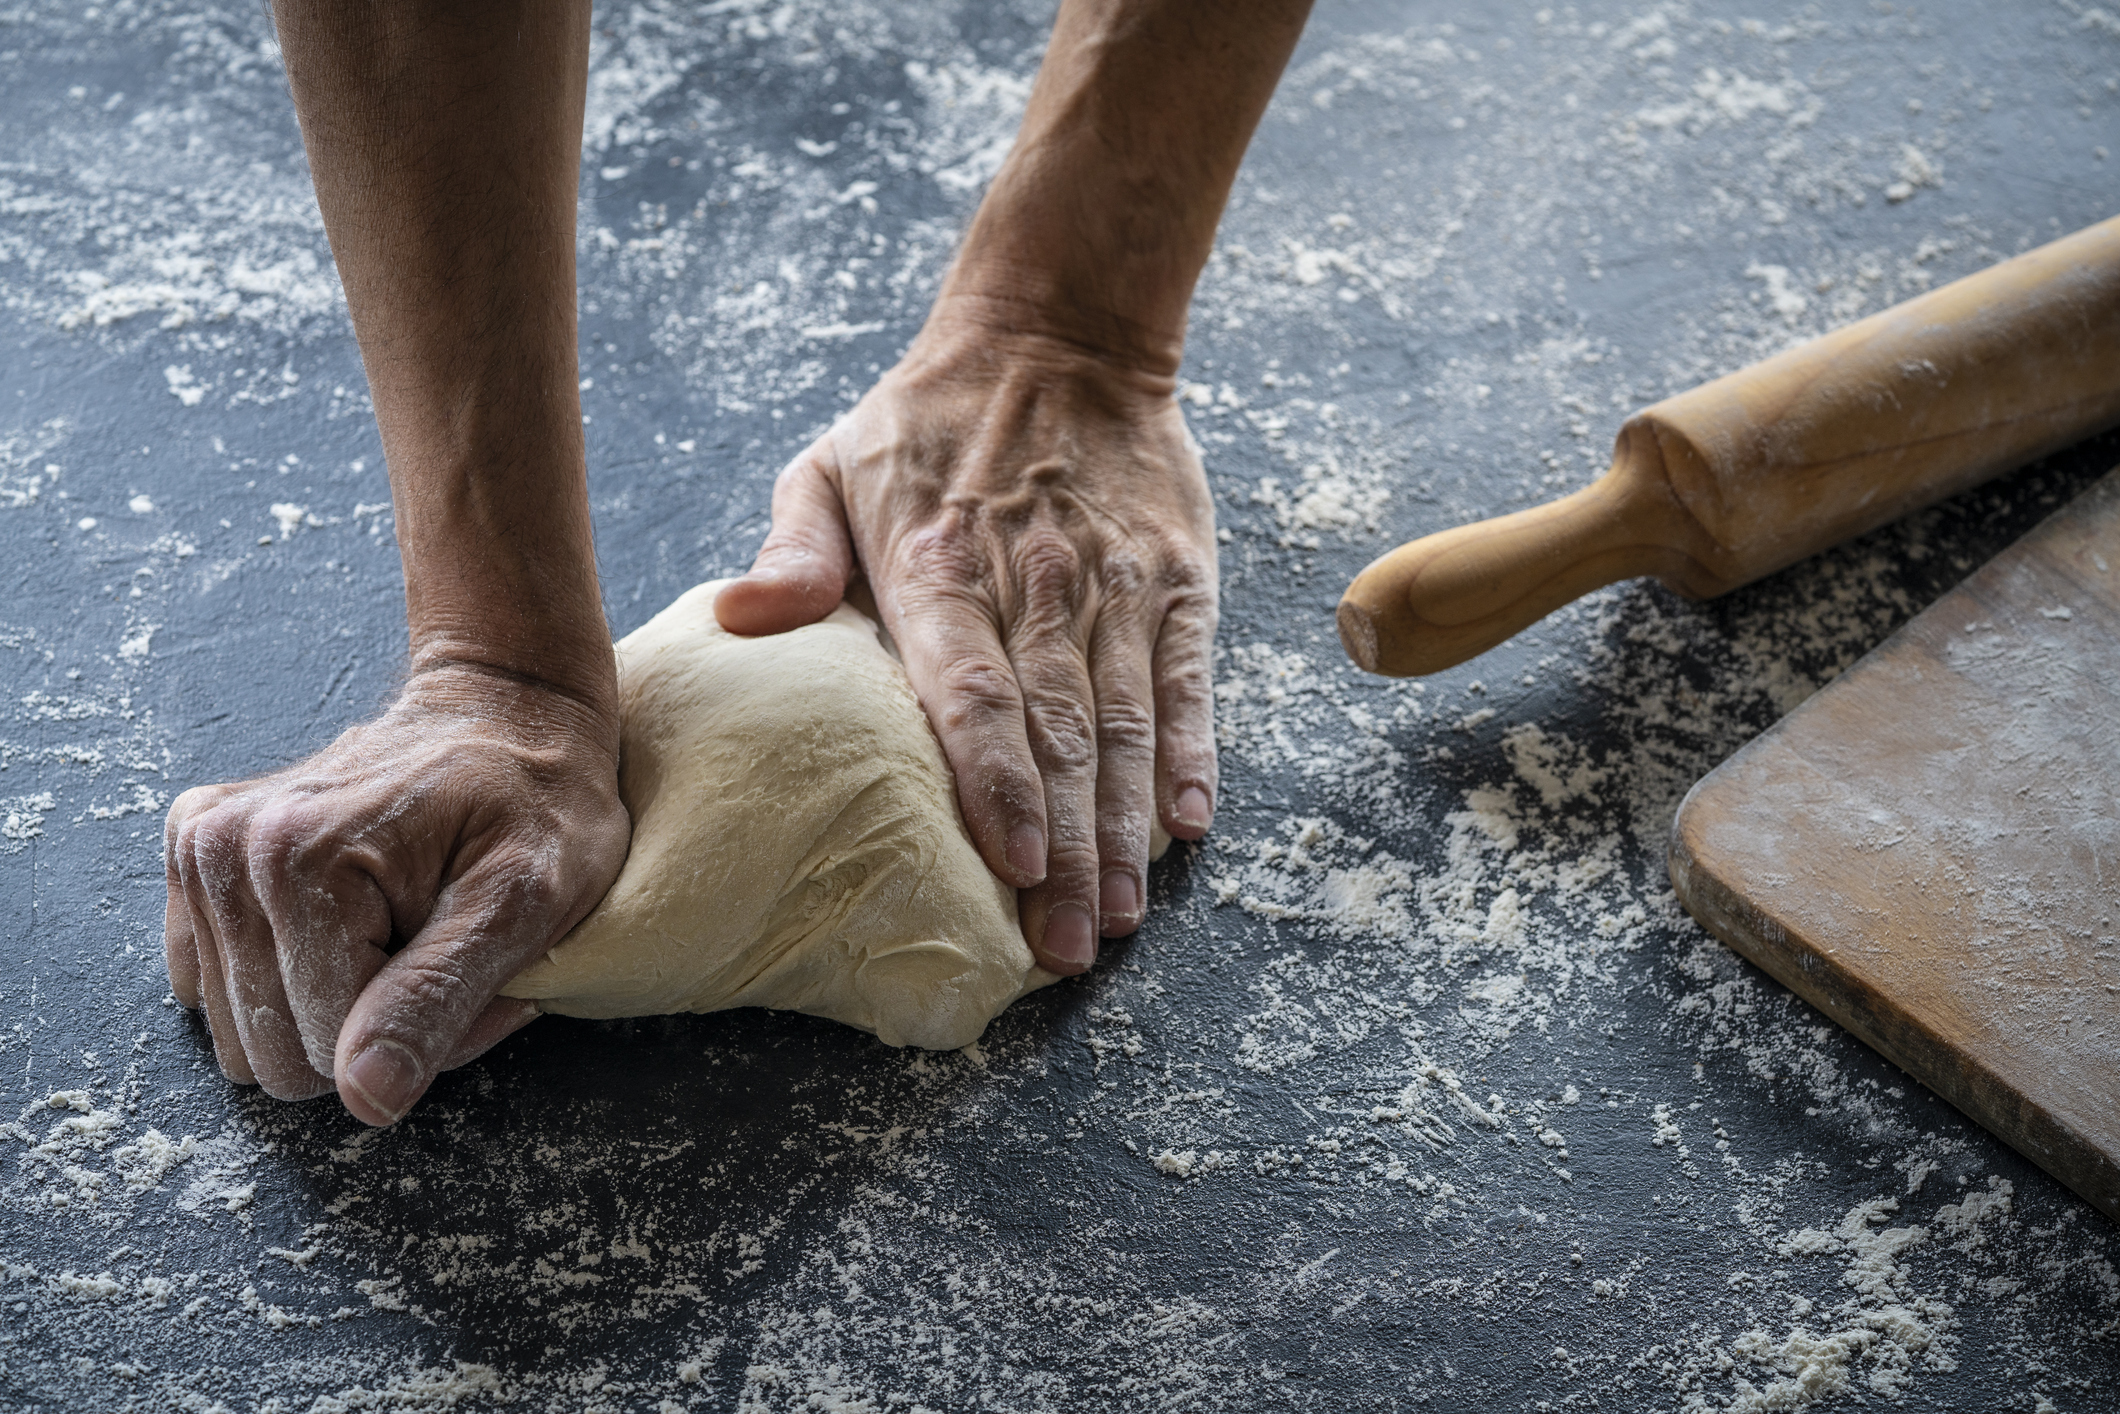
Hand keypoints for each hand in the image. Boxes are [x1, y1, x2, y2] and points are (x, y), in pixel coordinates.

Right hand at [163, 665, 627, 1123]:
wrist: (507, 707)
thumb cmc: (537, 801)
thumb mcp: (526, 901)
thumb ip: (440, 997)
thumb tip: (366, 1097)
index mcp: (300, 862)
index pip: (333, 1051)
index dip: (427, 1036)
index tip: (487, 972)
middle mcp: (227, 853)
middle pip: (278, 1054)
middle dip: (373, 1032)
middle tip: (448, 955)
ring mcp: (201, 854)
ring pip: (248, 1036)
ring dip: (338, 1009)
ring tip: (410, 937)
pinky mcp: (195, 859)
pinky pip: (219, 991)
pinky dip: (293, 980)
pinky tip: (358, 923)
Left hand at [715, 321, 1218, 975]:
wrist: (1061, 333)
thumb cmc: (928, 419)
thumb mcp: (829, 461)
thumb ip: (790, 548)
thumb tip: (738, 619)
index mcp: (939, 565)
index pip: (972, 691)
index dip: (996, 783)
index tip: (1009, 869)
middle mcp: (1034, 581)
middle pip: (1053, 734)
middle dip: (1062, 850)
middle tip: (1063, 947)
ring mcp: (1114, 583)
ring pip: (1123, 723)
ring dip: (1125, 828)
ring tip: (1118, 916)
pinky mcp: (1176, 580)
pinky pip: (1185, 681)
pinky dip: (1192, 754)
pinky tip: (1191, 827)